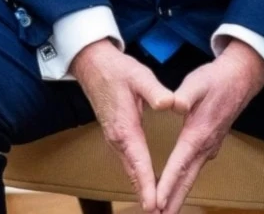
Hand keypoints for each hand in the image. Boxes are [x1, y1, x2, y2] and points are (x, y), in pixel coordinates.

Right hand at [71, 39, 175, 213]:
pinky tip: (144, 184)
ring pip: (129, 169)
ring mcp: (114, 138)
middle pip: (133, 173)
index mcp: (125, 127)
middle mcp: (117, 138)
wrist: (92, 64)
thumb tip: (171, 104)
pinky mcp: (115, 135)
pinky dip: (136, 176)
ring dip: (141, 188)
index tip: (155, 204)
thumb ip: (156, 91)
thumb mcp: (139, 76)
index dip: (147, 185)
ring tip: (155, 207)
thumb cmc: (117, 70)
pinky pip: (127, 162)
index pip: (139, 162)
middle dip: (145, 195)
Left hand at [155, 40, 263, 213]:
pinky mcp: (209, 145)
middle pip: (186, 180)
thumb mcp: (197, 82)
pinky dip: (182, 183)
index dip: (167, 185)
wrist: (241, 78)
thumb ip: (184, 95)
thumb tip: (172, 103)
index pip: (179, 165)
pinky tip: (176, 189)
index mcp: (198, 134)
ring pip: (190, 177)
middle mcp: (205, 146)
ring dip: (177, 195)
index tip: (156, 203)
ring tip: (164, 212)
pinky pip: (193, 169)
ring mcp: (209, 147)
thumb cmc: (216, 80)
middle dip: (172, 201)